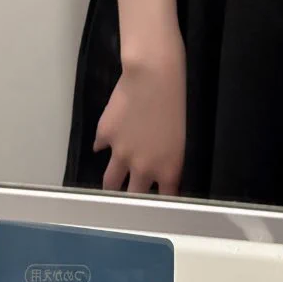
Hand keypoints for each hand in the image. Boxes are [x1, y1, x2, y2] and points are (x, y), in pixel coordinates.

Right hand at [93, 37, 185, 194]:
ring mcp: (120, 153)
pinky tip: (106, 141)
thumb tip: (160, 166)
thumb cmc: (177, 100)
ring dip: (112, 182)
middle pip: (133, 197)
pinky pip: (100, 146)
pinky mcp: (105, 136)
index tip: (158, 206)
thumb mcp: (182, 136)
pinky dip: (104, 144)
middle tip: (131, 197)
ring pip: (110, 181)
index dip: (162, 203)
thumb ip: (169, 158)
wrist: (154, 76)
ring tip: (111, 184)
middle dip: (132, 199)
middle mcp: (143, 168)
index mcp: (167, 169)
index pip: (165, 199)